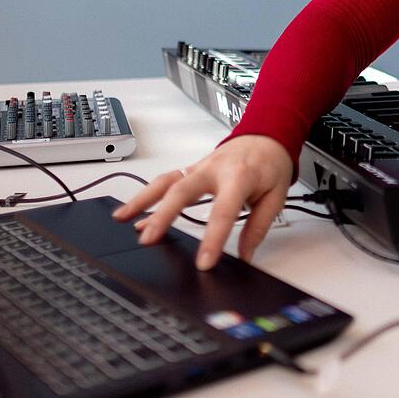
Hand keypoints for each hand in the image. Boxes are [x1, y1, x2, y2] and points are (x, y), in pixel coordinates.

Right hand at [112, 134, 292, 269]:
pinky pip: (165, 182)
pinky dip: (147, 197)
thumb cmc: (270, 163)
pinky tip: (134, 215)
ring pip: (165, 181)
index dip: (213, 238)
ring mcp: (198, 167)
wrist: (266, 135)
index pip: (223, 210)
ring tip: (123, 219)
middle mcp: (213, 169)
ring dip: (142, 200)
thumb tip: (245, 256)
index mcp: (239, 176)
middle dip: (163, 215)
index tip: (205, 262)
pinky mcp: (190, 170)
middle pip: (181, 190)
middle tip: (149, 239)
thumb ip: (258, 227)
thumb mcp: (276, 196)